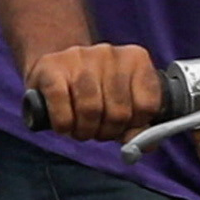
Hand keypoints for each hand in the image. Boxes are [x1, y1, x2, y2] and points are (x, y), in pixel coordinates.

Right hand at [23, 40, 166, 136]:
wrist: (52, 68)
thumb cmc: (93, 90)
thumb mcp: (120, 103)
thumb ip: (136, 125)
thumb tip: (145, 146)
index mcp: (135, 59)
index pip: (147, 105)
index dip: (134, 125)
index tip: (122, 126)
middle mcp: (110, 53)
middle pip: (119, 112)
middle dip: (107, 132)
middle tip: (97, 131)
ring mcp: (79, 58)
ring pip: (91, 110)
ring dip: (85, 131)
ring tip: (81, 129)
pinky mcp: (51, 69)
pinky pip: (63, 110)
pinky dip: (64, 126)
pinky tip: (64, 124)